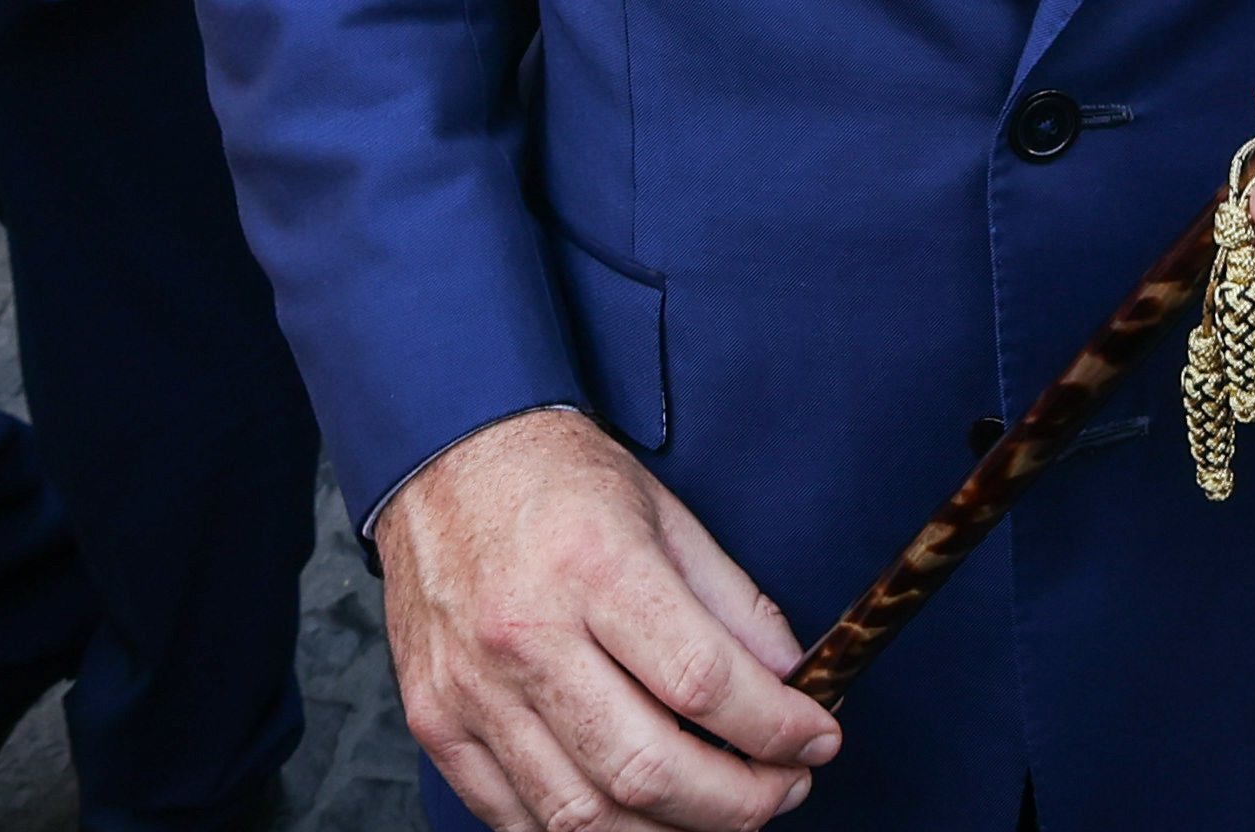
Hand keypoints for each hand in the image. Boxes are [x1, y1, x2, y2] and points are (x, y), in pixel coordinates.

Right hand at [374, 407, 837, 828]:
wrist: (441, 459)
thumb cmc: (557, 479)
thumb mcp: (665, 510)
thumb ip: (731, 601)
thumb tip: (789, 678)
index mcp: (594, 566)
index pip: (703, 681)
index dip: (776, 727)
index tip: (818, 739)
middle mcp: (526, 636)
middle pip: (646, 767)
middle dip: (738, 801)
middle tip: (784, 787)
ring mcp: (472, 689)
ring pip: (582, 814)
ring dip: (670, 831)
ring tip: (720, 809)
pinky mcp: (436, 722)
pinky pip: (513, 819)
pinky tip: (636, 813)